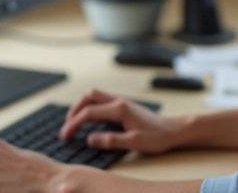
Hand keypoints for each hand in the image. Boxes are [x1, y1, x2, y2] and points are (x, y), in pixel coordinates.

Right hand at [60, 88, 183, 153]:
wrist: (172, 130)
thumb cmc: (156, 137)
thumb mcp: (134, 143)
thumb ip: (111, 140)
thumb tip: (90, 139)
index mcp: (119, 109)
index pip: (89, 113)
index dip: (73, 124)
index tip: (65, 135)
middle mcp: (119, 101)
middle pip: (88, 96)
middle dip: (74, 109)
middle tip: (67, 126)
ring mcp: (122, 101)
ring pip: (95, 95)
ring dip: (81, 106)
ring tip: (74, 122)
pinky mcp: (124, 105)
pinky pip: (101, 100)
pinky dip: (90, 107)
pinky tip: (89, 119)